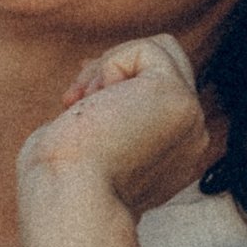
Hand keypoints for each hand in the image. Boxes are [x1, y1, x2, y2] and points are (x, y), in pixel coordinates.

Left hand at [18, 32, 212, 222]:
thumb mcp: (88, 146)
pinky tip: (95, 101)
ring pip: (161, 49)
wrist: (66, 198)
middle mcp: (189, 137)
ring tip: (86, 102)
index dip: (111, 84)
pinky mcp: (178, 98)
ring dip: (110, 64)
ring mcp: (191, 117)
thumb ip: (110, 120)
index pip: (154, 92)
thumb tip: (105, 86)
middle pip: (164, 63)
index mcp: (171, 153)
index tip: (75, 103)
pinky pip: (148, 48)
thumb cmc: (56, 181)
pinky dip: (110, 64)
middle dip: (111, 68)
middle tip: (76, 100)